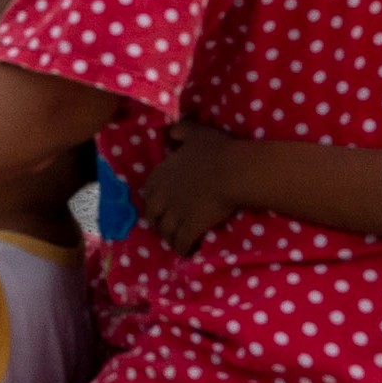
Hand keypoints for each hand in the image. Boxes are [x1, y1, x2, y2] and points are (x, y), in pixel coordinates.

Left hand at [137, 120, 244, 255]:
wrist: (233, 172)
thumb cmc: (217, 150)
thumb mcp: (196, 133)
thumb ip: (181, 131)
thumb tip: (171, 132)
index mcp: (161, 174)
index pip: (148, 193)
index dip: (155, 201)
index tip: (162, 205)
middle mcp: (163, 195)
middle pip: (152, 216)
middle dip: (159, 223)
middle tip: (169, 227)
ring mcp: (175, 213)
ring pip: (166, 232)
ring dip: (170, 238)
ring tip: (178, 242)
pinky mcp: (189, 227)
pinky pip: (181, 243)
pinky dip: (183, 249)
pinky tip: (188, 252)